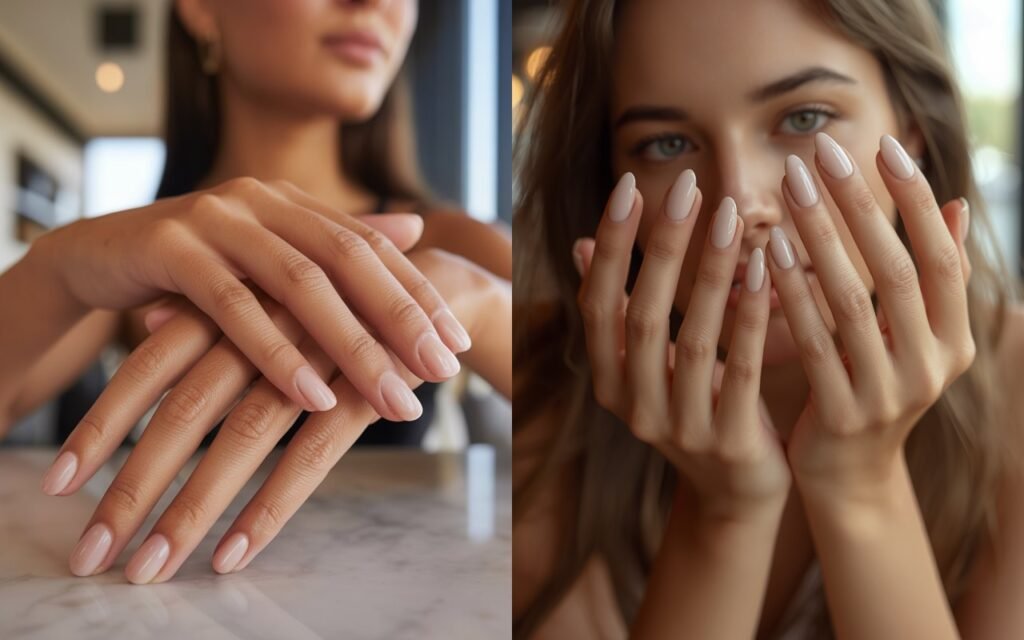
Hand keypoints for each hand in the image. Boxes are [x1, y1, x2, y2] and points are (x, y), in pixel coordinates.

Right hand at [37, 178, 470, 420]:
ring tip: (396, 401)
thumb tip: (417, 228)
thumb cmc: (195, 268)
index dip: (419, 294)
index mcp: (292, 202)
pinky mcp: (169, 247)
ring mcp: (215, 218)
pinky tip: (313, 398)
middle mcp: (262, 200)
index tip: (460, 345)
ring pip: (300, 284)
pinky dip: (275, 354)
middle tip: (445, 374)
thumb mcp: (271, 257)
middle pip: (349, 260)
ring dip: (352, 347)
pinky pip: (232, 305)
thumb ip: (338, 245)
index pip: (373, 247)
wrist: (96, 256)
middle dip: (402, 320)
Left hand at [46, 248, 499, 582]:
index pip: (148, 367)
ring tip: (148, 569)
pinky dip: (267, 510)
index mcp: (237, 301)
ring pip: (239, 442)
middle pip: (184, 413)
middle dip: (132, 487)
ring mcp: (316, 361)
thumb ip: (214, 308)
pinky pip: (308, 459)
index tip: (57, 487)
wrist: (436, 285)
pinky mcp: (362, 393)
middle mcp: (267, 329)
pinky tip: (231, 556)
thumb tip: (150, 322)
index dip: (101, 427)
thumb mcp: (278, 293)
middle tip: (92, 554)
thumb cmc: (343, 296)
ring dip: (189, 511)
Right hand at [575, 171, 789, 521]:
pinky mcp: (728, 443)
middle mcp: (632, 406)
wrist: (736, 492)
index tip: (630, 186)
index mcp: (607, 381)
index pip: (597, 303)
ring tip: (732, 216)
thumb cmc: (695, 406)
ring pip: (691, 341)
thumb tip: (579, 245)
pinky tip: (765, 270)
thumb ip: (618, 309)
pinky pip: (740, 371)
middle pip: (641, 316)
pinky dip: (750, 318)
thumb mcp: (648, 363)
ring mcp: (679, 429)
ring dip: (711, 274)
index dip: (611, 245)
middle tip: (687, 187)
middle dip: (661, 247)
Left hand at [767, 133, 973, 500]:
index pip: (943, 257)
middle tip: (819, 154)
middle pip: (898, 272)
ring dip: (819, 240)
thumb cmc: (872, 384)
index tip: (880, 146)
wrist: (848, 473)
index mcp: (954, 339)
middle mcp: (933, 366)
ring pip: (853, 303)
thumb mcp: (913, 337)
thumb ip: (933, 278)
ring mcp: (889, 394)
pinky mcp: (843, 414)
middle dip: (858, 207)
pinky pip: (812, 343)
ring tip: (790, 188)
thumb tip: (958, 205)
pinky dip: (791, 295)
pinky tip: (768, 252)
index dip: (915, 201)